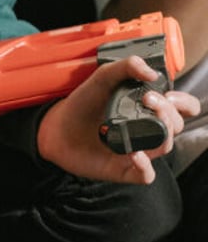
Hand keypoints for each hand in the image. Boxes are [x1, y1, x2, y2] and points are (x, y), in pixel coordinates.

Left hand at [37, 56, 198, 184]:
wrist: (56, 127)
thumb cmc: (82, 104)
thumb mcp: (102, 78)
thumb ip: (125, 67)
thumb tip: (151, 73)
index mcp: (148, 109)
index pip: (183, 109)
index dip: (184, 103)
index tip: (170, 94)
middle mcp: (147, 130)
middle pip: (176, 125)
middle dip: (168, 112)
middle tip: (147, 99)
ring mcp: (138, 150)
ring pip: (165, 146)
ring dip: (160, 133)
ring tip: (140, 120)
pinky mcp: (124, 169)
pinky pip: (145, 174)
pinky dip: (144, 165)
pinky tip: (134, 153)